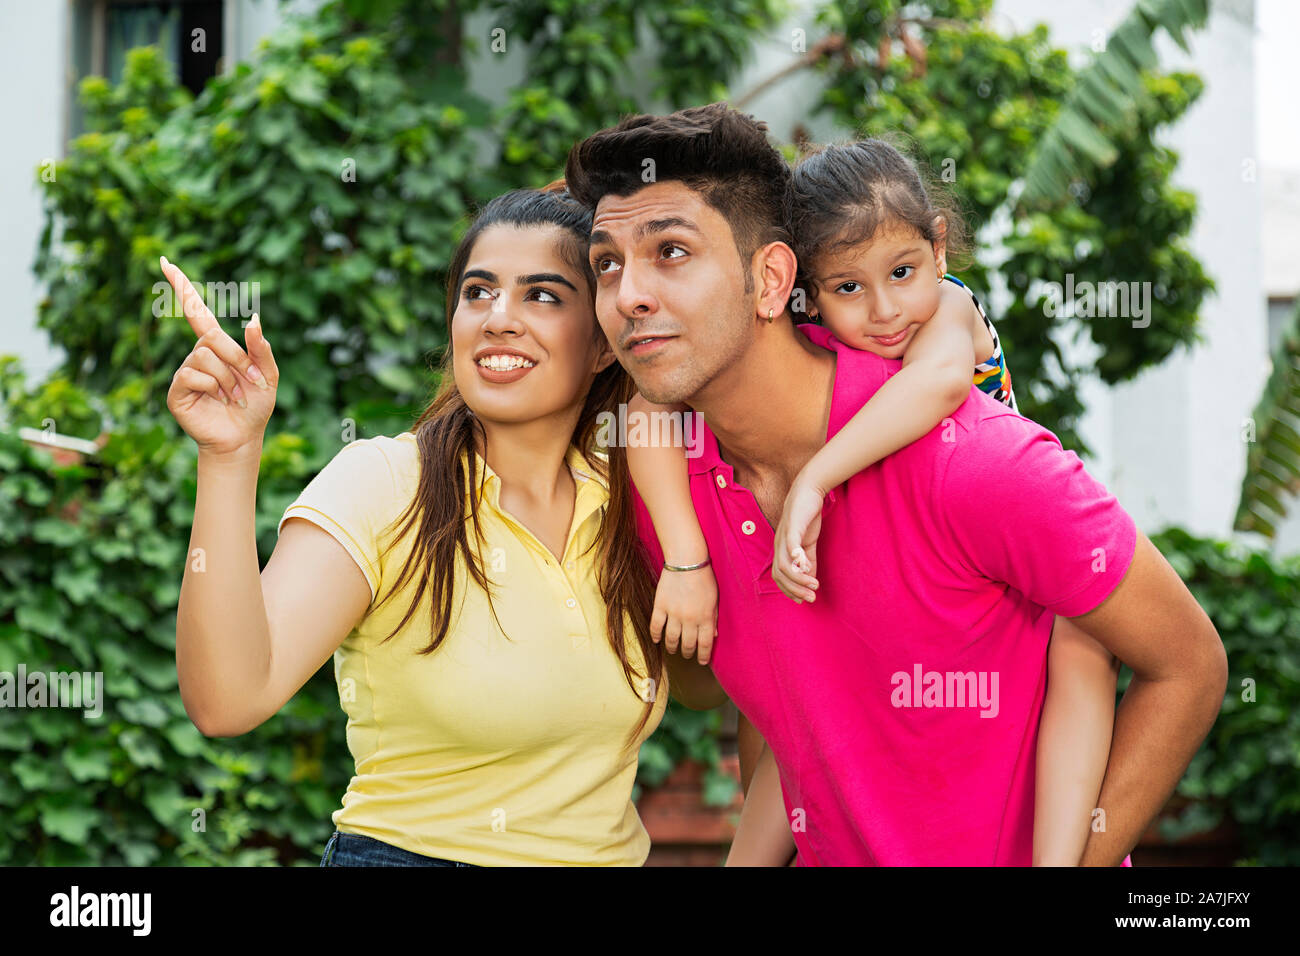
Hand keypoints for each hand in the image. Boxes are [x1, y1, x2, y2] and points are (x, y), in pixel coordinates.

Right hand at [161, 256, 277, 459]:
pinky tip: (218, 401)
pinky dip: (213, 388)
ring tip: (235, 397)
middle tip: (251, 383)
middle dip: (238, 360)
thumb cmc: (256, 406)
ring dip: (228, 378)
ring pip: (204, 357)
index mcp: (218, 346)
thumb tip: (253, 319)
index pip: (196, 311)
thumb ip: (261, 348)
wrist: (243, 437)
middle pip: (212, 337)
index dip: (182, 287)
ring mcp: (185, 372)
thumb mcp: (268, 375)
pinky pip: (193, 375)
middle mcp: (198, 355)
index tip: (165, 262)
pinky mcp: (177, 390)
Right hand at [649, 565, 718, 664]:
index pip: (705, 644)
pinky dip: (656, 635)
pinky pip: (656, 626)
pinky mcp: (660, 606)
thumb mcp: (714, 599)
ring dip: (672, 647)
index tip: (702, 661)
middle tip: (687, 655)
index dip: (703, 655)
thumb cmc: (704, 578)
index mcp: (706, 617)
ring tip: (673, 650)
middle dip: (688, 653)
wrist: (686, 561)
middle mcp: (690, 619)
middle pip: (688, 644)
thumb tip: (713, 635)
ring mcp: (674, 614)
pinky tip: (657, 640)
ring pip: (671, 639)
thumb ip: (713, 618)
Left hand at [771, 476, 823, 603]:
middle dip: (795, 589)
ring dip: (799, 578)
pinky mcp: (792, 526)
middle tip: (811, 597)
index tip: (803, 600)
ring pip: (785, 564)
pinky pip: (791, 544)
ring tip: (814, 585)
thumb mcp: (808, 543)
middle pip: (780, 574)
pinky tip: (806, 565)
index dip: (789, 591)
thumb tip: (810, 580)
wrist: (809, 491)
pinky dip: (796, 556)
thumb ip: (809, 561)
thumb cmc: (807, 517)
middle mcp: (778, 544)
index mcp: (781, 549)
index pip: (779, 577)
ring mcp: (784, 535)